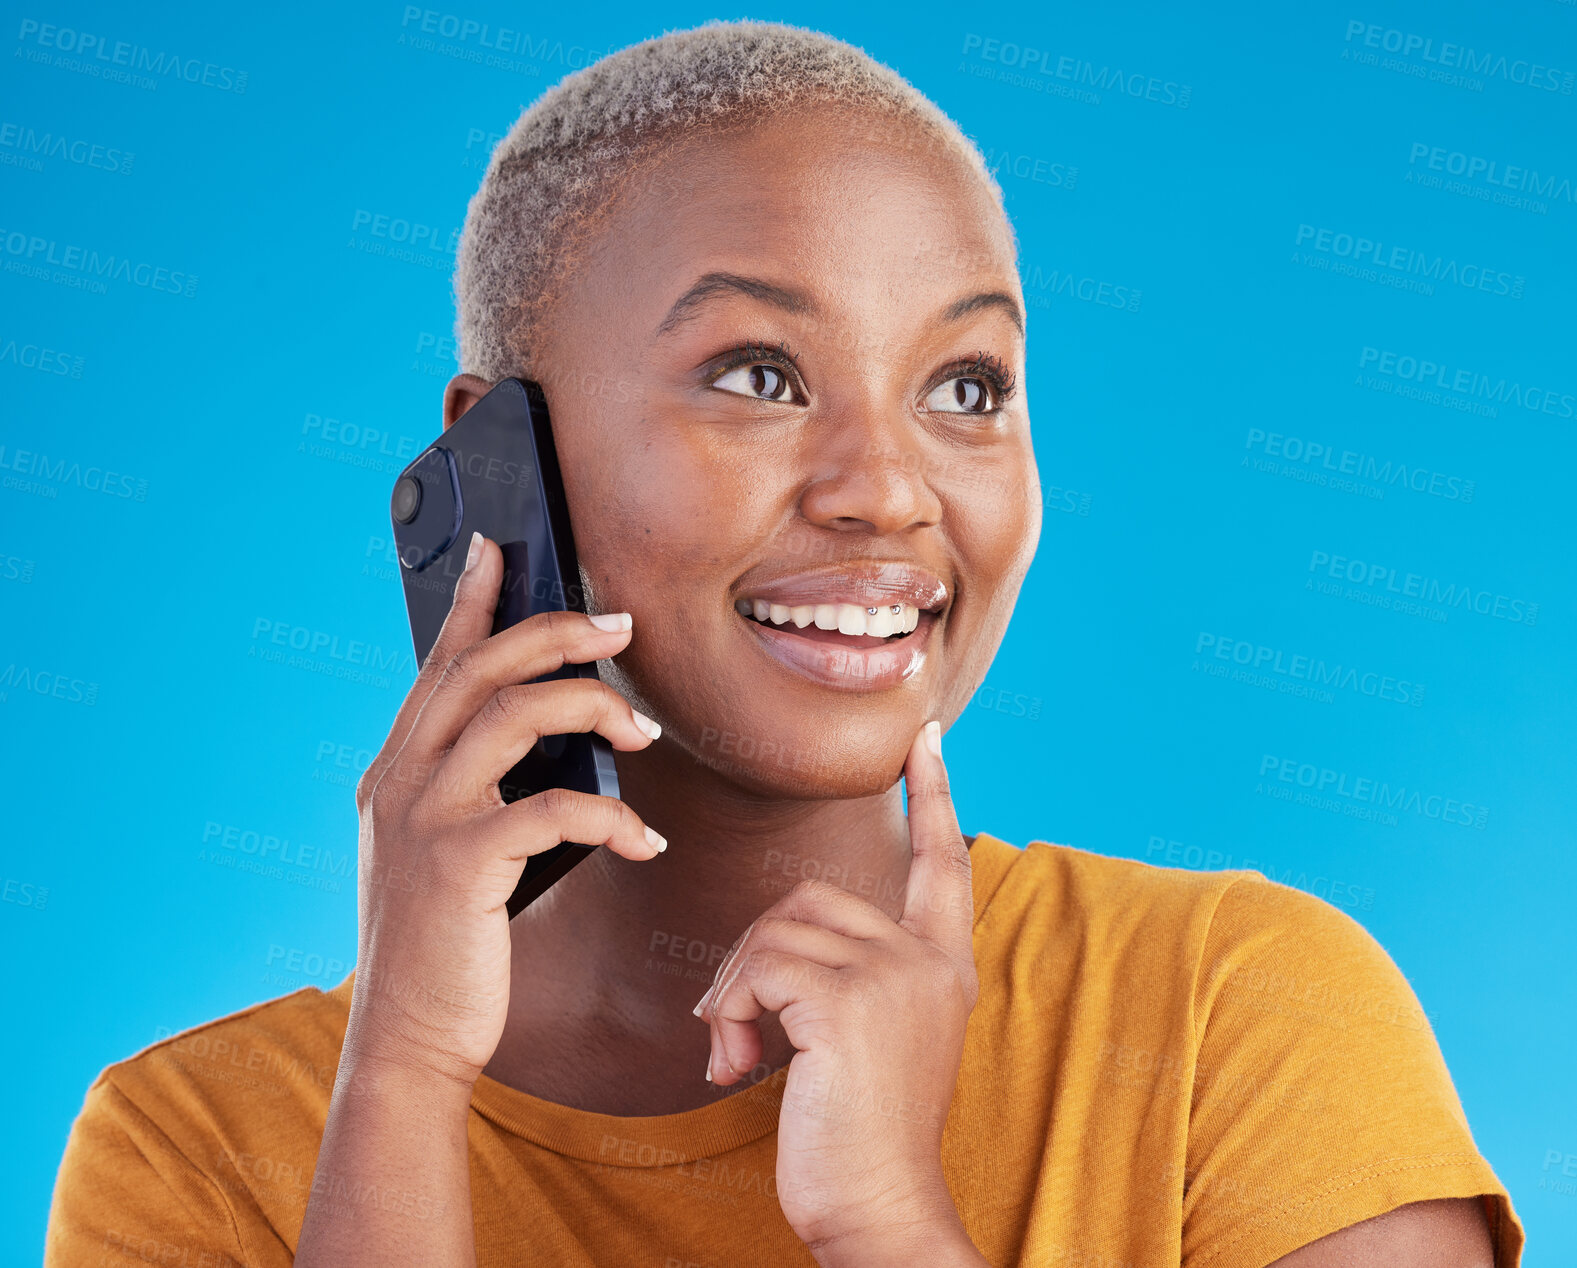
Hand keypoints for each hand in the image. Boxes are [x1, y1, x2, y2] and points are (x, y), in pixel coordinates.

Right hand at [346, 532, 665, 1086]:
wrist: (409, 1039)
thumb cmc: (443, 945)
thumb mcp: (441, 853)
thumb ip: (471, 793)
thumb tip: (543, 742)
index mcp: (393, 773)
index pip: (436, 666)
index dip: (469, 601)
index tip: (497, 547)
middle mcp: (398, 782)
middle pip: (479, 670)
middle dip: (555, 632)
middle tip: (619, 625)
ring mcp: (423, 819)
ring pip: (513, 716)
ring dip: (591, 707)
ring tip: (643, 732)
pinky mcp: (459, 864)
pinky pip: (551, 808)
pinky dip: (610, 815)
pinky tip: (643, 839)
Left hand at [692, 721, 981, 1260]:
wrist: (877, 1209)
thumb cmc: (859, 1133)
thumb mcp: (872, 1036)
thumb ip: (851, 973)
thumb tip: (773, 948)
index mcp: (942, 965)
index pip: (942, 861)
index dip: (934, 796)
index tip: (926, 738)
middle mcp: (927, 960)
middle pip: (809, 898)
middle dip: (753, 957)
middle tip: (731, 1028)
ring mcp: (892, 976)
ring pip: (774, 930)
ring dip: (733, 992)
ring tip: (733, 1054)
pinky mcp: (848, 1001)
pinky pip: (757, 968)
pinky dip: (726, 1012)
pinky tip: (733, 1067)